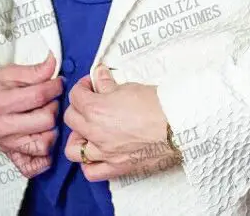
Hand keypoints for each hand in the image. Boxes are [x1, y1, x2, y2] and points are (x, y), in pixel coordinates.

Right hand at [0, 52, 62, 177]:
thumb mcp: (8, 72)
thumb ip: (34, 71)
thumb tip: (53, 63)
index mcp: (0, 104)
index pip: (40, 96)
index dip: (56, 86)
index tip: (58, 82)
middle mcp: (3, 128)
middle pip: (46, 121)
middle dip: (54, 106)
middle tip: (51, 99)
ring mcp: (7, 144)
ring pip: (44, 145)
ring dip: (52, 129)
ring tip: (47, 116)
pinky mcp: (9, 154)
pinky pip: (31, 167)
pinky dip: (43, 159)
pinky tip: (45, 140)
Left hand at [64, 65, 179, 181]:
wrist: (177, 126)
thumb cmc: (158, 105)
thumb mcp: (130, 87)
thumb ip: (108, 84)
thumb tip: (99, 77)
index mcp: (97, 109)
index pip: (76, 96)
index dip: (83, 86)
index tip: (91, 84)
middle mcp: (95, 132)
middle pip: (71, 119)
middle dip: (79, 107)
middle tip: (91, 102)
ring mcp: (104, 153)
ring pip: (74, 149)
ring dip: (78, 137)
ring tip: (89, 130)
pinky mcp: (116, 168)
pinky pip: (91, 172)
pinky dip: (89, 163)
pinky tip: (97, 153)